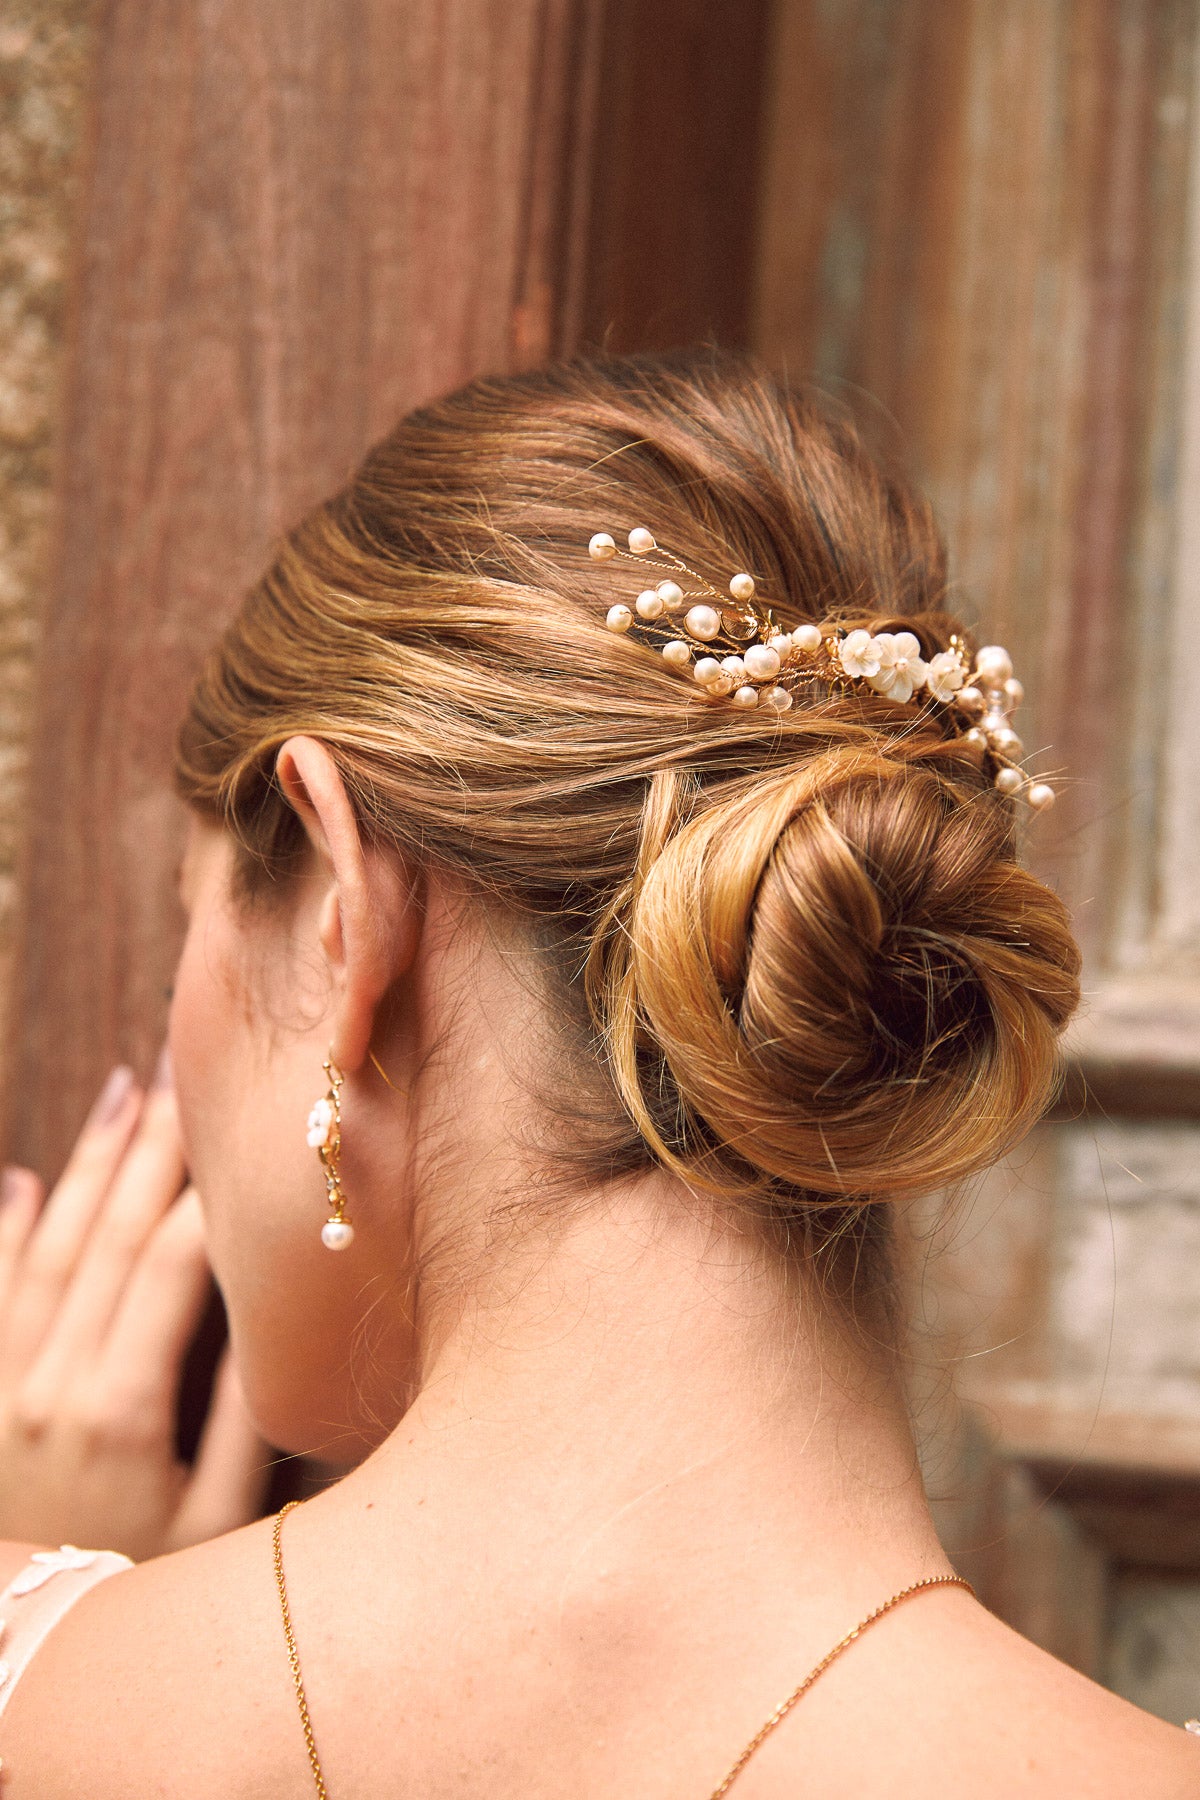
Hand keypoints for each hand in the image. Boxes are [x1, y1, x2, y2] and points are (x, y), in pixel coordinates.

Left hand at [0, 1065, 269, 1558]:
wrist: (21, 1662)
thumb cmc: (132, 1596)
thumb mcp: (212, 1532)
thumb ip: (243, 1428)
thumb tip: (277, 1325)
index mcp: (120, 1407)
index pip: (174, 1264)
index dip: (210, 1190)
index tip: (240, 1127)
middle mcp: (50, 1382)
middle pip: (108, 1236)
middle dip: (150, 1148)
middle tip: (181, 1070)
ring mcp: (1, 1387)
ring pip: (44, 1249)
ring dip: (82, 1166)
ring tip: (120, 1093)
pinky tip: (13, 1179)